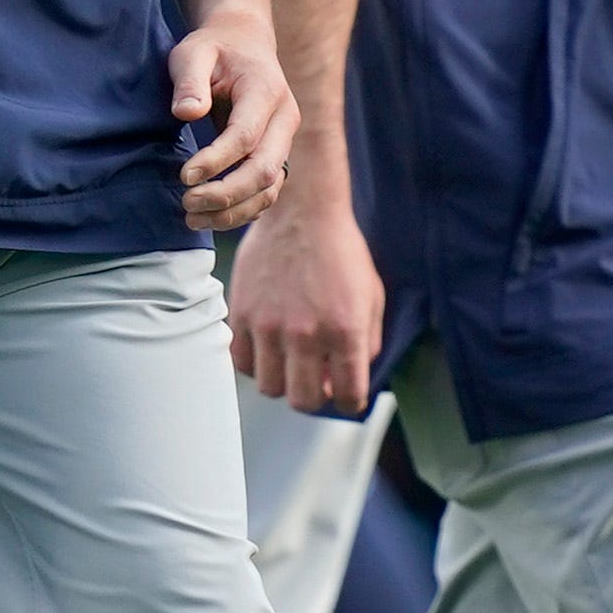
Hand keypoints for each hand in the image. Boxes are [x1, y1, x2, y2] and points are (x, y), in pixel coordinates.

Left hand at [167, 20, 293, 231]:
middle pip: (265, 170)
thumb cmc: (214, 48)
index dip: (216, 161)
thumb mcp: (193, 52)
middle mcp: (284, 120)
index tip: (183, 176)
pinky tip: (209, 217)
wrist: (243, 44)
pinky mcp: (276, 155)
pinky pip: (266, 192)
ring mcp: (284, 141)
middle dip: (226, 194)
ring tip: (192, 218)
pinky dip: (241, 210)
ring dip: (233, 210)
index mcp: (266, 91)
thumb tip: (187, 113)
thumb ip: (189, 80)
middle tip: (186, 204)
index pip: (245, 136)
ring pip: (269, 188)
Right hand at [227, 194, 380, 413]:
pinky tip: (267, 346)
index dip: (350, 400)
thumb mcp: (371, 297)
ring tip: (289, 360)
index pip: (349, 398)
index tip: (344, 391)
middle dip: (315, 397)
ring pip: (270, 388)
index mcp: (346, 331)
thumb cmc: (341, 253)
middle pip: (304, 402)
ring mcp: (269, 325)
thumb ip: (366, 344)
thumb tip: (348, 381)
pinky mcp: (242, 314)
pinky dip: (255, 363)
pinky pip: (242, 363)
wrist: (302, 211)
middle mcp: (306, 334)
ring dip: (283, 381)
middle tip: (316, 379)